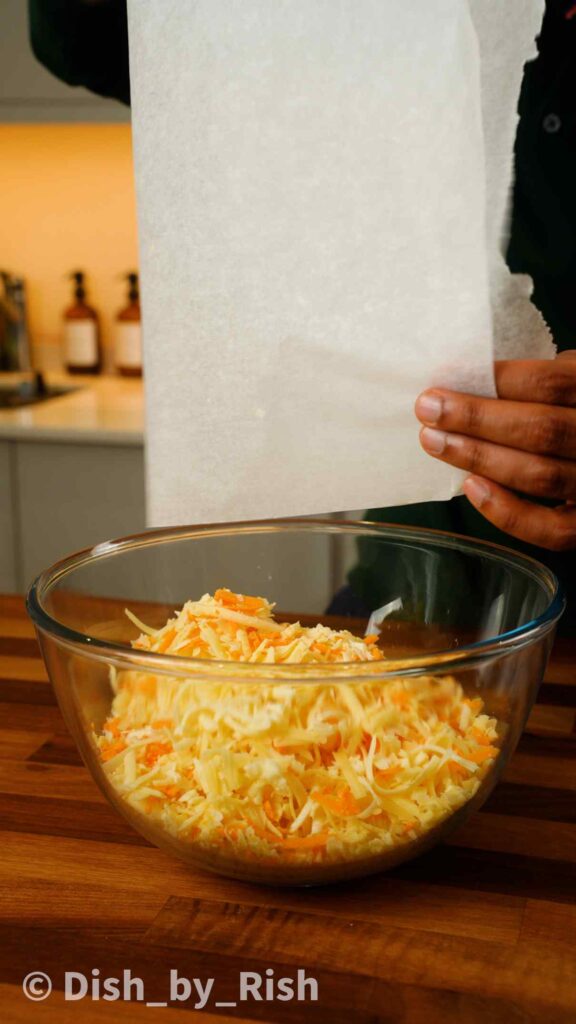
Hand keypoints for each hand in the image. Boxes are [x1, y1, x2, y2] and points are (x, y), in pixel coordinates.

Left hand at [414, 351, 575, 550]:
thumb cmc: (573, 412)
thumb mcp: (571, 382)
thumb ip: (539, 382)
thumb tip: (473, 383)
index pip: (550, 384)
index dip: (498, 380)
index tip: (450, 380)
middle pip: (541, 429)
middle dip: (476, 419)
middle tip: (428, 411)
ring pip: (541, 475)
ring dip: (480, 458)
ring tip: (436, 443)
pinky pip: (551, 530)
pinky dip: (508, 512)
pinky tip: (471, 488)